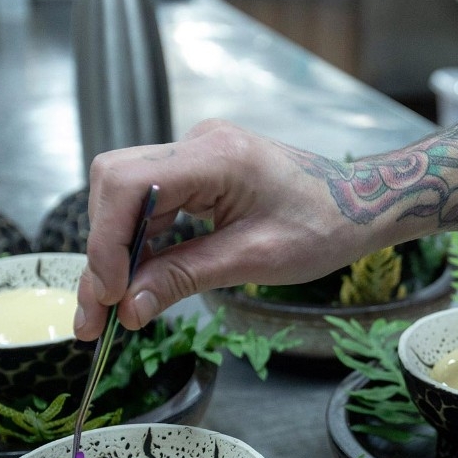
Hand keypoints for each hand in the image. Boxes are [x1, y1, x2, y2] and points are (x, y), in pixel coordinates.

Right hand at [73, 121, 385, 339]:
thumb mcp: (255, 260)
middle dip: (101, 250)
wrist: (361, 204)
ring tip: (110, 310)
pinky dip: (138, 243)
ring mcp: (195, 153)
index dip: (105, 241)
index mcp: (216, 155)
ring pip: (125, 196)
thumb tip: (127, 308)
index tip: (107, 294)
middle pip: (115, 185)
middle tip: (96, 314)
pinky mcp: (197, 171)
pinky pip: (150, 203)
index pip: (128, 185)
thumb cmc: (324, 227)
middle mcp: (197, 143)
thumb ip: (185, 277)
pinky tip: (138, 282)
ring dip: (114, 251)